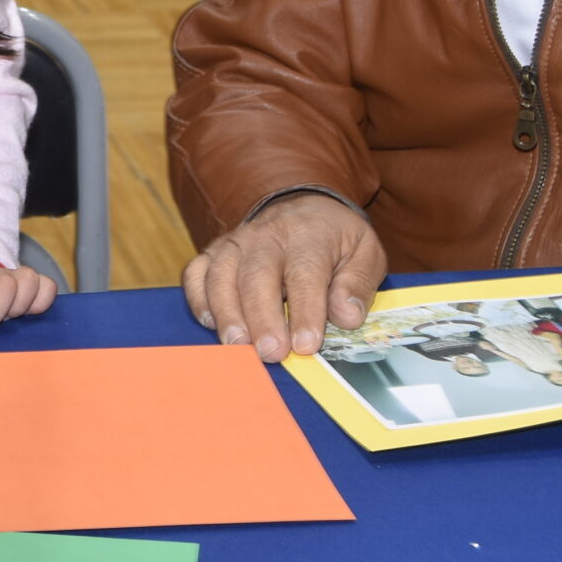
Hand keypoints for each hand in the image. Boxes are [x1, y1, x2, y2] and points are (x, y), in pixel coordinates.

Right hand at [181, 191, 385, 362]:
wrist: (303, 208)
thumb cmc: (336, 239)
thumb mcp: (365, 252)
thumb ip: (357, 284)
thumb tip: (347, 317)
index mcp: (309, 234)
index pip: (304, 273)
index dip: (305, 311)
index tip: (307, 345)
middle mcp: (266, 235)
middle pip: (257, 275)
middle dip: (262, 317)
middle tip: (271, 353)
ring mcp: (236, 242)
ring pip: (221, 275)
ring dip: (227, 312)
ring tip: (238, 346)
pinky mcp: (214, 253)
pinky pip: (197, 274)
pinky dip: (198, 299)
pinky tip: (210, 323)